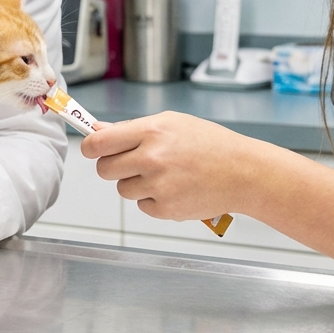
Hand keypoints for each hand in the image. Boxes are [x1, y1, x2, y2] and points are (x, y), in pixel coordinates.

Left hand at [80, 111, 249, 220]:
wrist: (242, 172)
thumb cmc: (210, 144)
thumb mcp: (171, 123)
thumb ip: (132, 129)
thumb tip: (99, 131)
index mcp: (151, 132)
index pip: (99, 143)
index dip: (90, 147)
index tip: (91, 149)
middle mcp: (151, 159)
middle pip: (104, 169)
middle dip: (113, 167)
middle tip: (133, 163)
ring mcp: (158, 186)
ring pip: (122, 189)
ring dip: (135, 184)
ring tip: (163, 175)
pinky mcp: (165, 209)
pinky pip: (142, 205)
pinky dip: (153, 200)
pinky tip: (174, 188)